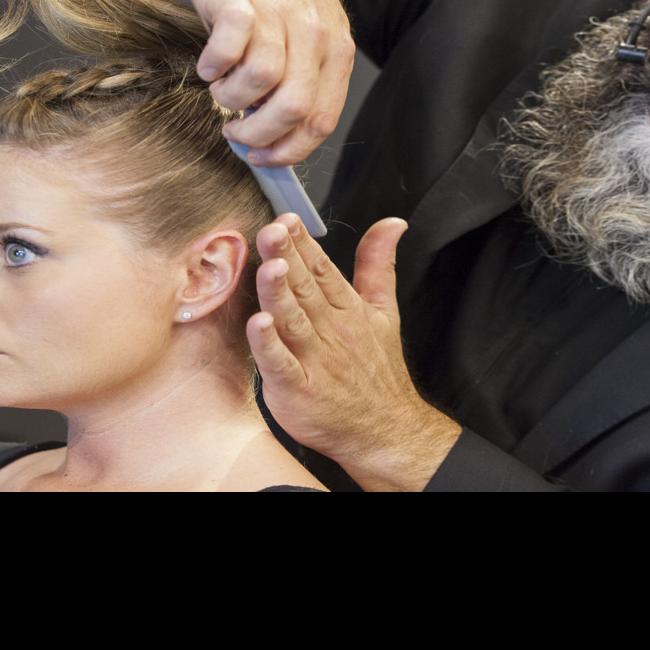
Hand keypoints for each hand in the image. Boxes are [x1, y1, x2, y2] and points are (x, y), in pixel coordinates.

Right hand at [188, 0, 355, 166]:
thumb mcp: (311, 37)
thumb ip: (302, 82)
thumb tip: (276, 136)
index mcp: (335, 52)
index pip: (321, 120)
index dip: (290, 150)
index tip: (264, 158)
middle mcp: (312, 36)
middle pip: (293, 108)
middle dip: (259, 135)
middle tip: (236, 134)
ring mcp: (277, 17)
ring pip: (261, 81)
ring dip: (232, 100)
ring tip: (222, 91)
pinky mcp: (240, 2)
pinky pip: (228, 48)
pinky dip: (214, 67)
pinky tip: (209, 66)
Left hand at [248, 213, 462, 490]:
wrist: (387, 430)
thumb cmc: (377, 372)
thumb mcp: (384, 311)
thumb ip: (377, 264)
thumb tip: (392, 223)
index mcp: (347, 309)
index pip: (322, 269)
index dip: (303, 243)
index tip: (287, 219)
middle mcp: (331, 331)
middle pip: (305, 288)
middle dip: (287, 257)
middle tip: (272, 230)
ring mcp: (315, 361)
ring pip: (293, 320)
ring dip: (280, 293)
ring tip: (270, 266)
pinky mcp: (298, 390)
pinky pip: (281, 364)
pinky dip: (269, 346)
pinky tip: (258, 324)